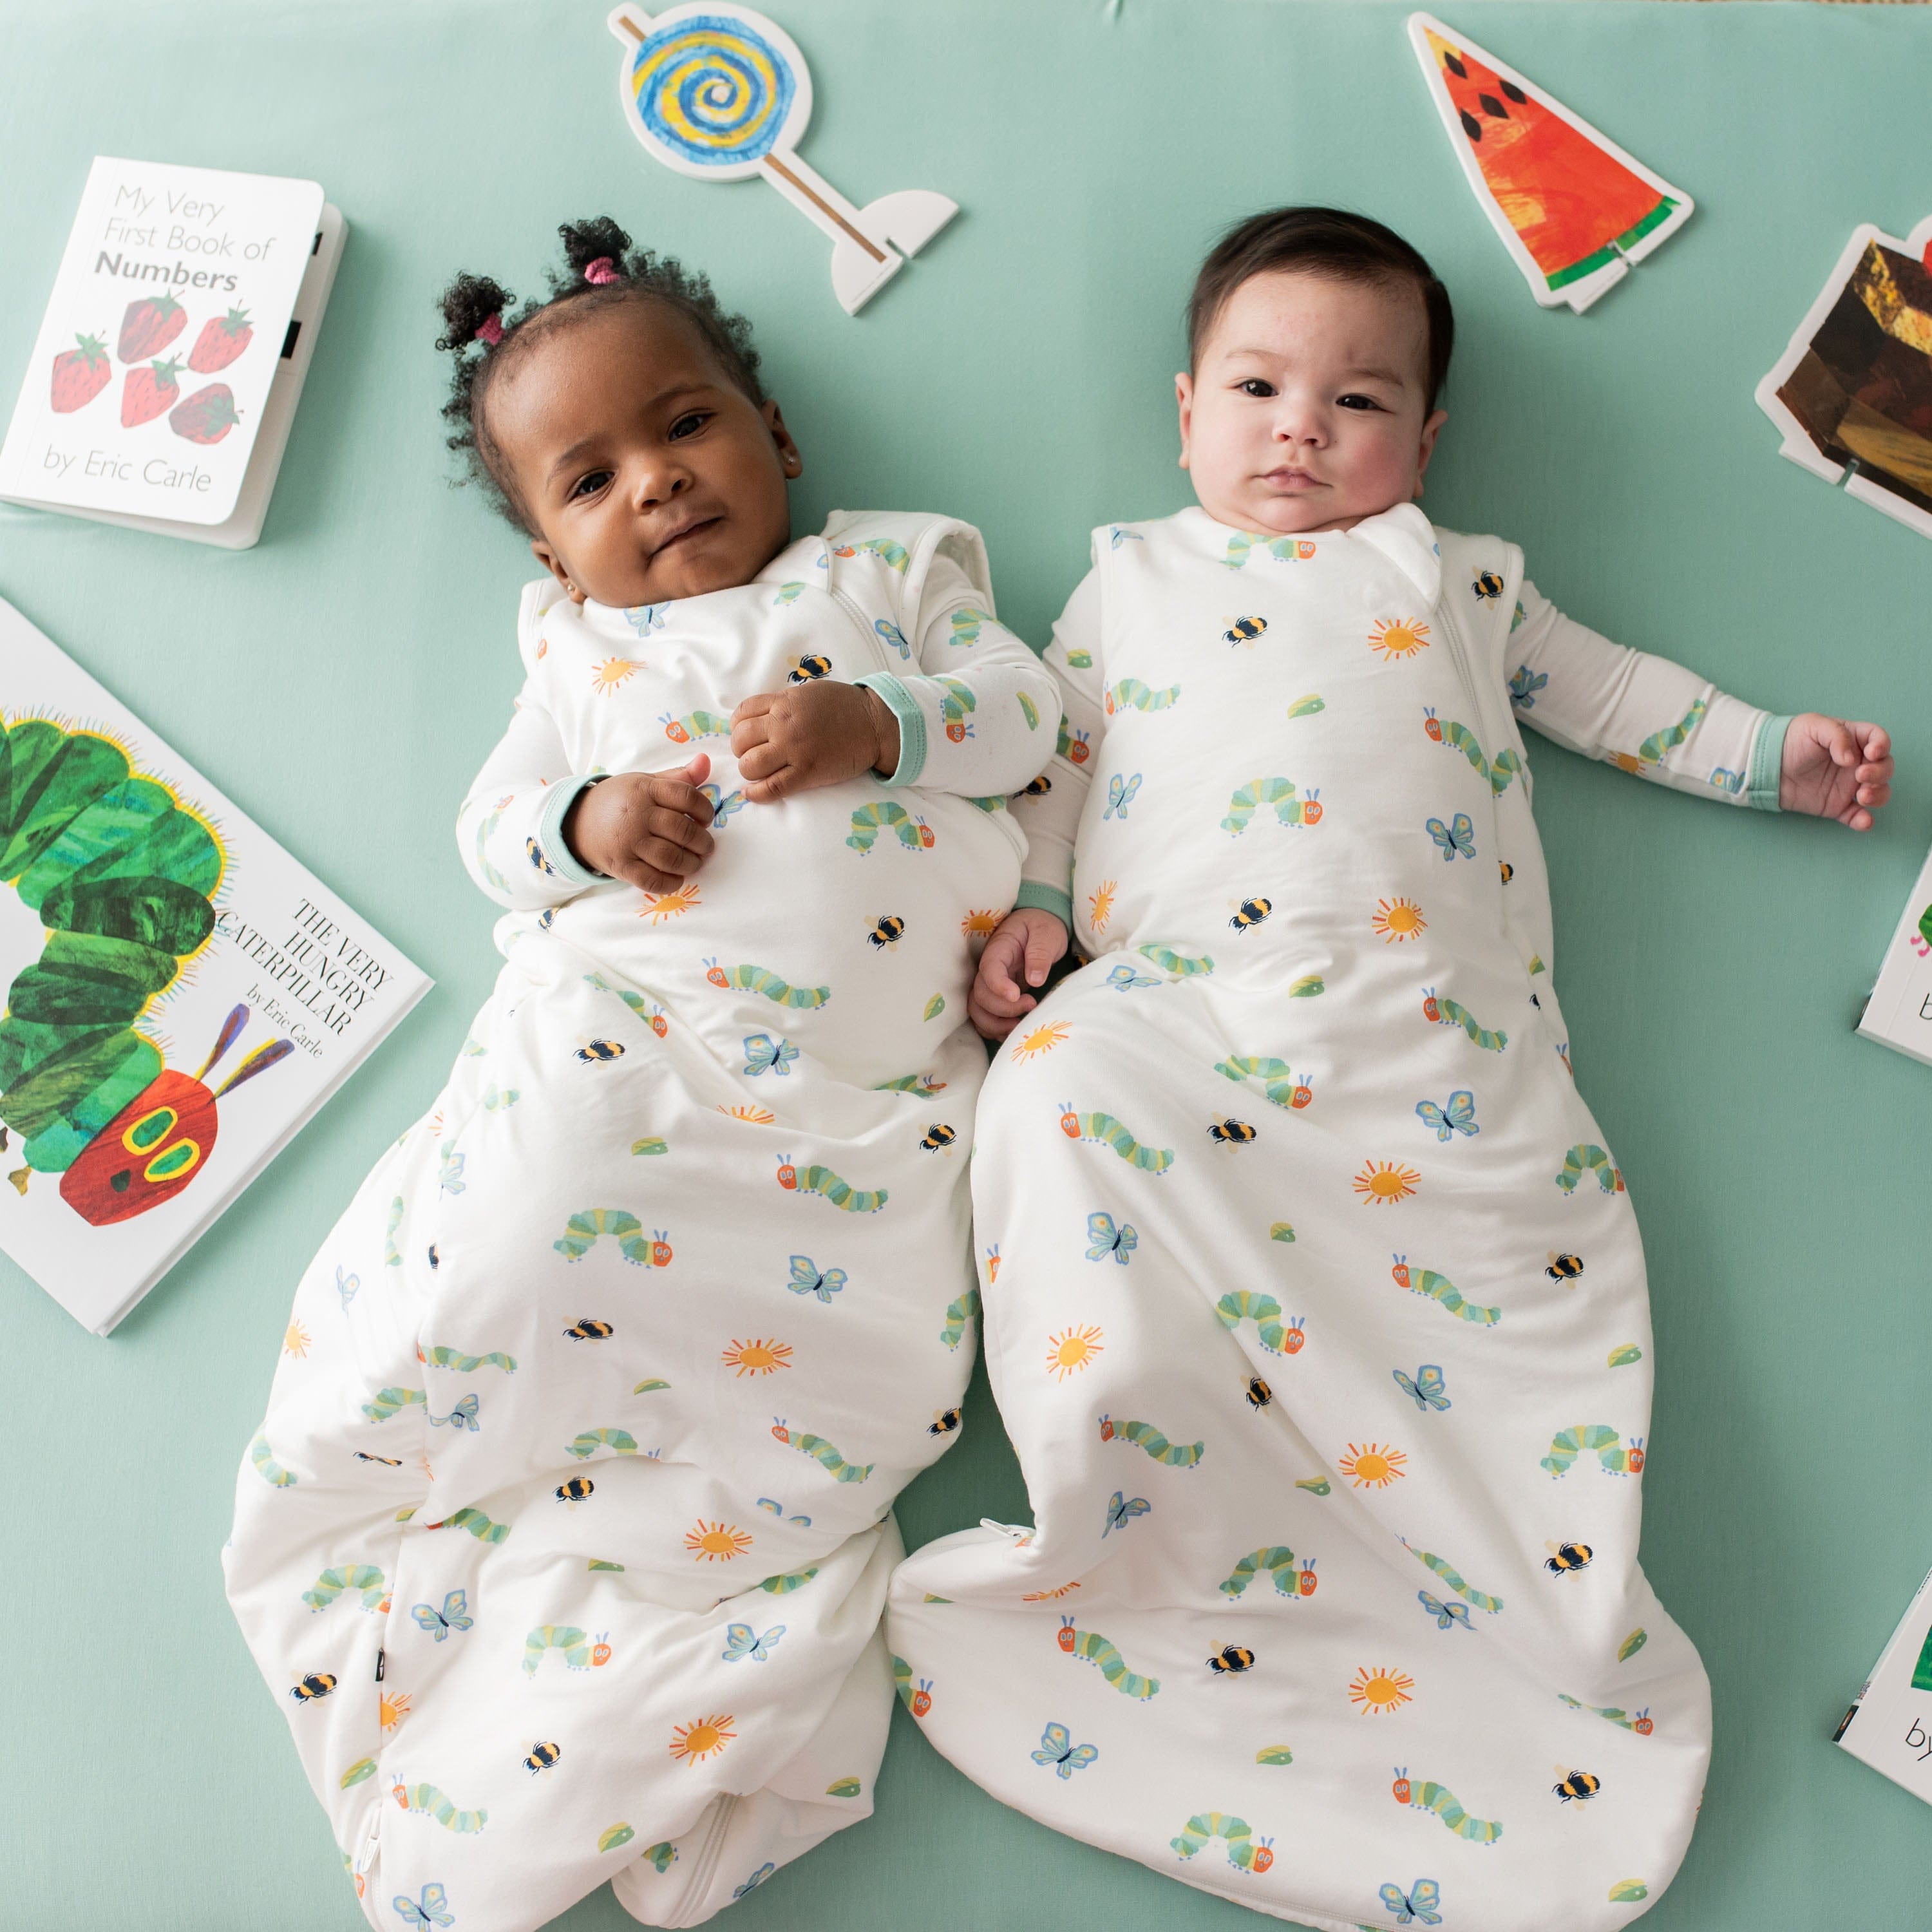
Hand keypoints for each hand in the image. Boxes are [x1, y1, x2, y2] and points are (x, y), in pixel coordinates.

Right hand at [562, 755, 714, 891]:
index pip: (686, 796)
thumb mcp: (646, 782)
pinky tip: (677, 877)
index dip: (705, 810)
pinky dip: (671, 882)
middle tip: (706, 846)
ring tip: (695, 861)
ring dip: (691, 863)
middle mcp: (637, 815)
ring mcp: (628, 842)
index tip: (705, 819)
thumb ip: (679, 776)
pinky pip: (652, 880)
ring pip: (671, 857)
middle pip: (682, 830)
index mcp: (645, 789)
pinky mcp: (621, 866)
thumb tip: (705, 761)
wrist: (578, 822)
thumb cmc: (621, 801)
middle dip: (702, 842)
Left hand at [730, 682, 897, 803]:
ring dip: (748, 770)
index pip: (742, 713)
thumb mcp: (808, 693)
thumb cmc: (844, 706)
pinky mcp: (807, 773)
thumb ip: (783, 703)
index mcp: (783, 702)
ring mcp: (795, 750)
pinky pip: (772, 788)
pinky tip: (752, 793)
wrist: (875, 724)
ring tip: (759, 771)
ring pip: (750, 765)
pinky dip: (756, 794)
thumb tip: (762, 717)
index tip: (746, 734)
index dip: (737, 726)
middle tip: (753, 754)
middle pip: (740, 740)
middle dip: (741, 749)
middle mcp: (784, 725)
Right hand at [969, 908, 1069, 1038]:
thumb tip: (1034, 980)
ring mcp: (990, 984)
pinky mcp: (995, 996)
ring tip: (1020, 1027)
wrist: (1039, 927)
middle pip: (980, 994)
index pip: (989, 968)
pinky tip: (1013, 1031)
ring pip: (977, 1009)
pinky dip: (994, 1029)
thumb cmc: (1042, 927)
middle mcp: (989, 968)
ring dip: (994, 1024)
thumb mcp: (1047, 933)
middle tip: (1031, 1005)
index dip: (998, 986)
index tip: (1017, 996)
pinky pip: (984, 1016)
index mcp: (1000, 948)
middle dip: (1003, 1008)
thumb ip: (1040, 953)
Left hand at [1779, 715, 1892, 829]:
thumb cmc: (1791, 739)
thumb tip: (1850, 759)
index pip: (1879, 740)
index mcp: (1854, 740)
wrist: (1766, 765)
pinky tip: (1864, 821)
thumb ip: (1836, 736)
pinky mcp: (1837, 806)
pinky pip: (1857, 815)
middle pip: (1884, 767)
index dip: (1882, 746)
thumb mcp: (1813, 726)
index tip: (1872, 753)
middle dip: (1880, 773)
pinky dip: (1864, 820)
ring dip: (1879, 795)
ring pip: (1879, 792)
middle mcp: (1857, 763)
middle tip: (1860, 776)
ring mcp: (1849, 786)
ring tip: (1862, 796)